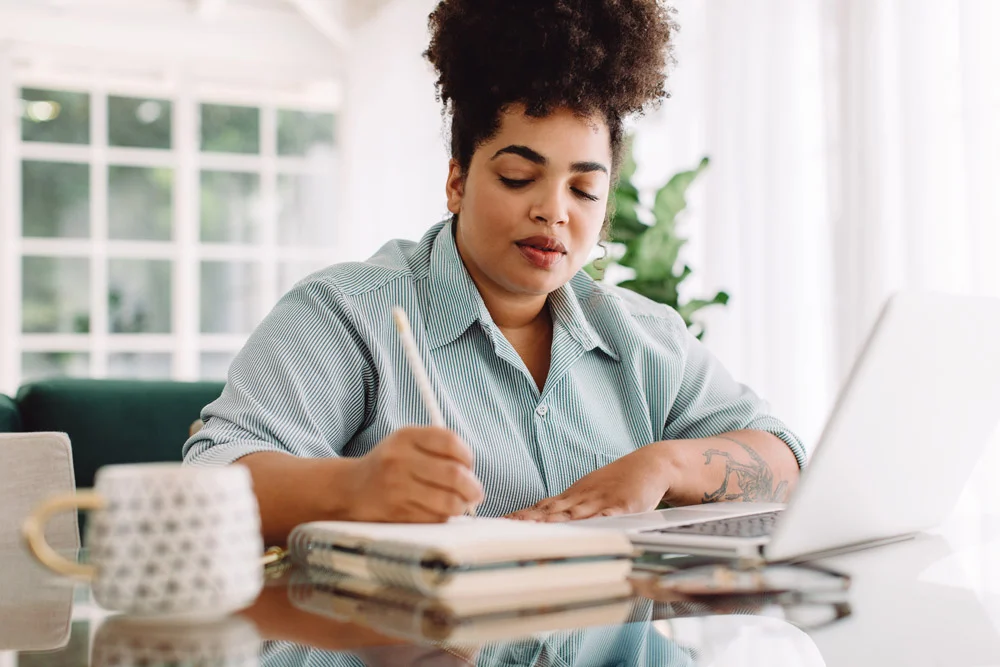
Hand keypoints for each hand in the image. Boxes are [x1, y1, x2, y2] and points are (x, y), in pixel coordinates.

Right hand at [345, 426, 482, 522]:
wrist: (352, 489)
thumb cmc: (390, 465)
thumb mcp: (407, 443)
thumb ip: (438, 448)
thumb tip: (472, 471)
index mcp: (405, 437)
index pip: (450, 442)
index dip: (467, 456)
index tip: (469, 466)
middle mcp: (399, 461)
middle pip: (454, 474)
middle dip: (473, 487)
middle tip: (477, 492)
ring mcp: (397, 489)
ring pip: (448, 501)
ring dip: (462, 505)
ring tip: (461, 504)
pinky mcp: (397, 513)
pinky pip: (435, 518)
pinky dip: (444, 517)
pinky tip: (439, 512)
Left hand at [506, 445, 669, 521]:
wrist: (649, 465)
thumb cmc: (616, 484)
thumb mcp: (587, 495)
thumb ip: (565, 510)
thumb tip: (539, 521)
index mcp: (572, 498)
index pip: (540, 509)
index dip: (520, 517)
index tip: (500, 525)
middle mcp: (582, 499)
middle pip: (551, 512)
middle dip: (529, 523)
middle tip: (507, 530)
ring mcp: (601, 502)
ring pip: (574, 515)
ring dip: (554, 524)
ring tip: (535, 532)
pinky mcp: (623, 506)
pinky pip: (609, 516)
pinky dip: (597, 523)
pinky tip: (587, 529)